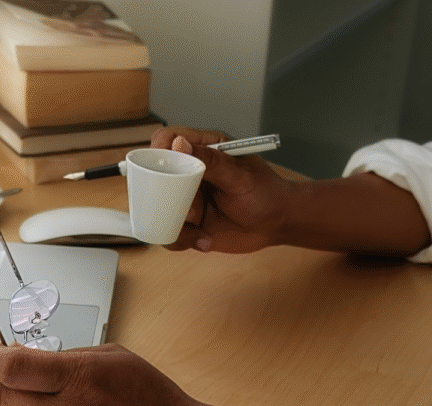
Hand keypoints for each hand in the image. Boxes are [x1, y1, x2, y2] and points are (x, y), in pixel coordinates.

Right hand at [150, 127, 297, 253]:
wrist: (276, 223)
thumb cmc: (266, 193)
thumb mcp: (240, 176)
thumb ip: (211, 161)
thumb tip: (179, 144)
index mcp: (203, 150)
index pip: (168, 140)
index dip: (158, 150)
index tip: (161, 165)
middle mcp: (189, 173)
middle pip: (155, 176)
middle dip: (163, 194)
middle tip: (186, 207)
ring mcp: (186, 198)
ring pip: (158, 207)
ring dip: (173, 220)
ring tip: (198, 224)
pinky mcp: (188, 223)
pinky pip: (170, 232)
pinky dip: (182, 239)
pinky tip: (205, 239)